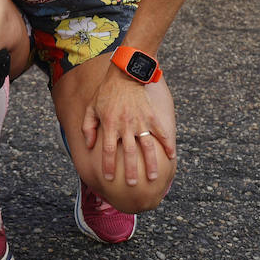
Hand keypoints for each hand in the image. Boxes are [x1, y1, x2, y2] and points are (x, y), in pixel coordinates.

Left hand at [81, 70, 176, 185]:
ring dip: (151, 164)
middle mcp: (125, 125)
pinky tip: (172, 156)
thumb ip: (88, 128)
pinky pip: (161, 133)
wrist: (124, 75)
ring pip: (147, 147)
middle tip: (133, 185)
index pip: (108, 150)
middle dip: (131, 171)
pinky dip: (167, 145)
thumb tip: (89, 146)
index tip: (109, 178)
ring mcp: (140, 121)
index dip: (108, 165)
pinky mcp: (151, 116)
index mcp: (110, 124)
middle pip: (129, 153)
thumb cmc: (105, 93)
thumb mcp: (91, 108)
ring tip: (154, 178)